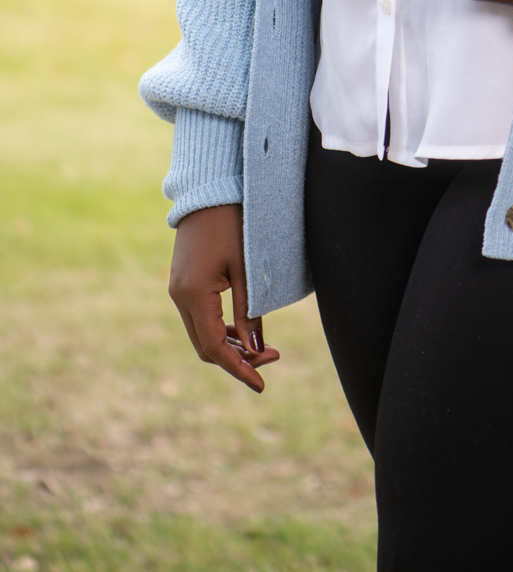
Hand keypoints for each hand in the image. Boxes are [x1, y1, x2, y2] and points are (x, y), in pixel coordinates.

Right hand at [168, 204, 279, 393]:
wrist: (208, 189)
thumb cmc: (233, 222)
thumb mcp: (247, 266)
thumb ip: (249, 309)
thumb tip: (256, 348)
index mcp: (193, 294)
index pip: (214, 348)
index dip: (238, 369)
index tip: (262, 384)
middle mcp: (179, 297)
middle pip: (205, 346)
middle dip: (238, 359)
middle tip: (273, 357)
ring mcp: (178, 290)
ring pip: (202, 333)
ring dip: (230, 345)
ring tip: (264, 347)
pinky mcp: (183, 282)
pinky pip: (199, 317)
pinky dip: (220, 329)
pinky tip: (243, 330)